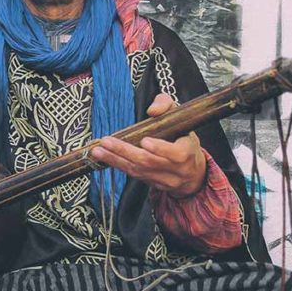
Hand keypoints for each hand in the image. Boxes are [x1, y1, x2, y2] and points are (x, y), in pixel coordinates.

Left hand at [90, 93, 207, 197]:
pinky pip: (134, 176)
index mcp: (188, 152)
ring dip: (116, 160)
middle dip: (126, 152)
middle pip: (150, 162)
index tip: (144, 141)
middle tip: (106, 142)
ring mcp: (165, 180)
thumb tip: (152, 110)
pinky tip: (105, 158)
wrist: (193, 172)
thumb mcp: (180, 117)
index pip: (176, 154)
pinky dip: (118, 166)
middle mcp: (177, 170)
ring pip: (139, 171)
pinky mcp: (153, 185)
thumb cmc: (183, 138)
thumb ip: (166, 105)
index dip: (160, 148)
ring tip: (98, 151)